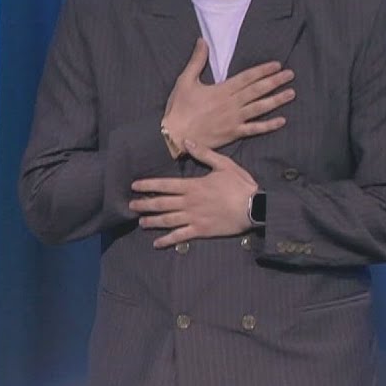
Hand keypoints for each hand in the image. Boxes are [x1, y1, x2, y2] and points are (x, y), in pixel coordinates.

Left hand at [130, 141, 258, 247]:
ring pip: (167, 220)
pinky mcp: (201, 230)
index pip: (165, 185)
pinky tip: (157, 243)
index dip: (148, 185)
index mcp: (193, 186)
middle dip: (145, 204)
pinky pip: (180, 236)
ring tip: (140, 222)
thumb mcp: (223, 164)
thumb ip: (204, 154)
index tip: (134, 186)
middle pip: (162, 203)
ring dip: (152, 221)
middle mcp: (189, 202)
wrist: (254, 207)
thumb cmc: (240, 185)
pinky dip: (167, 240)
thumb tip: (187, 142)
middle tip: (131, 206)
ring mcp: (194, 218)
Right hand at [162, 38, 294, 151]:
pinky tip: (282, 120)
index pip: (247, 77)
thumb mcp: (185, 80)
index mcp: (221, 89)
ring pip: (260, 108)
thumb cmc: (178, 108)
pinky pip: (254, 129)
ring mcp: (234, 119)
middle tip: (290, 75)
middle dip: (275, 81)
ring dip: (276, 100)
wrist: (175, 134)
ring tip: (291, 93)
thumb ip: (196, 61)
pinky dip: (268, 125)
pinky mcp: (233, 133)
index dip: (263, 70)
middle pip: (257, 90)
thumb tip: (202, 41)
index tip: (277, 65)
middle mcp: (231, 103)